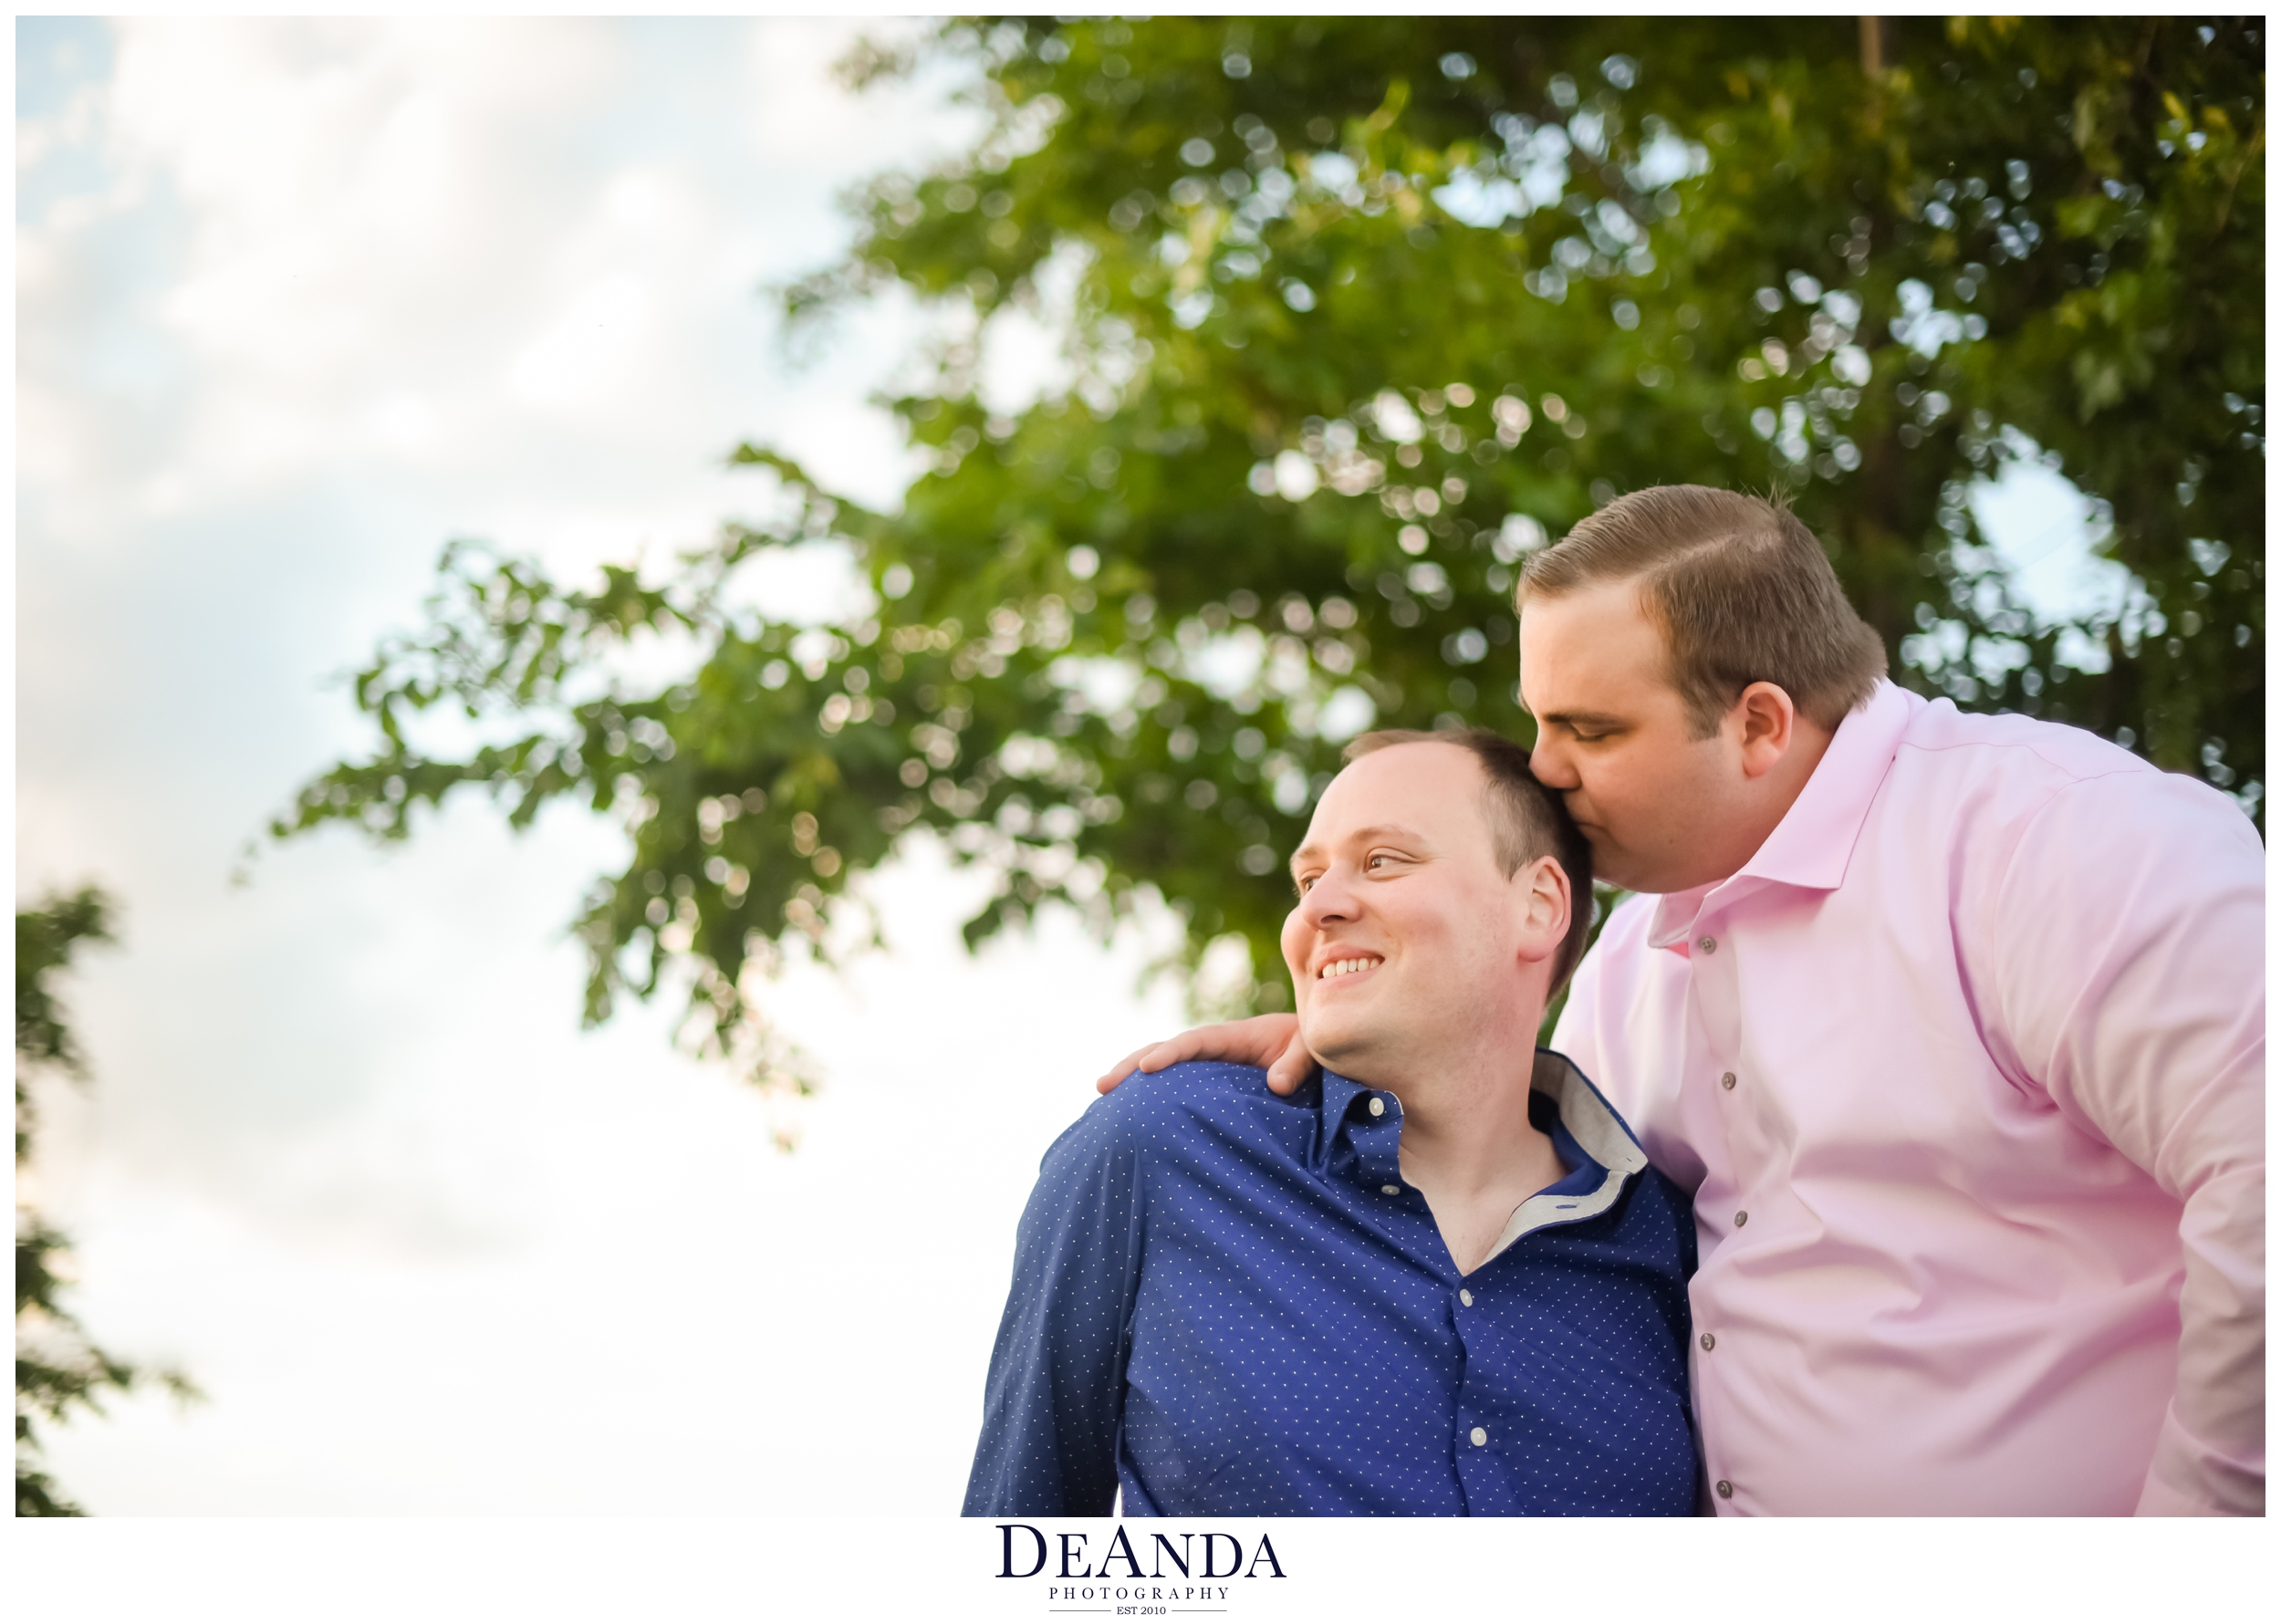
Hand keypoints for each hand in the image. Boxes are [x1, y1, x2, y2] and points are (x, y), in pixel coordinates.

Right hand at [1095, 1013, 1308, 1096]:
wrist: (1314, 1050)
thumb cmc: (1312, 1046)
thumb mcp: (1309, 1050)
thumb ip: (1295, 1064)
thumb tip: (1276, 1085)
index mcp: (1232, 1038)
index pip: (1193, 1042)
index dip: (1168, 1053)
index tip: (1146, 1068)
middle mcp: (1213, 1051)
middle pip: (1164, 1052)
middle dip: (1132, 1066)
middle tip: (1102, 1086)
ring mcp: (1208, 1069)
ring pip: (1165, 1072)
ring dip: (1134, 1082)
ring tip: (1103, 1101)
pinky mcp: (1210, 1087)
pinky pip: (1177, 1090)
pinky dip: (1154, 1099)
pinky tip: (1133, 1118)